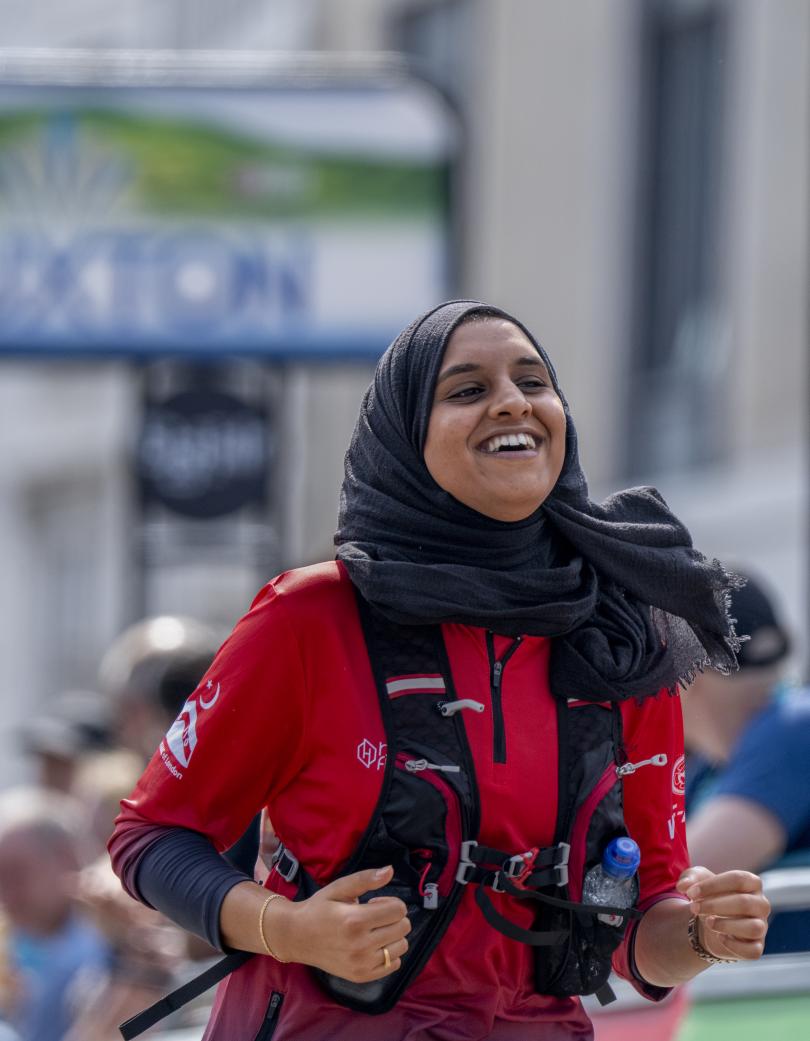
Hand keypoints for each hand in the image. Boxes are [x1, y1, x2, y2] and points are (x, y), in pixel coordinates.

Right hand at [271, 865, 410, 982]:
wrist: (297, 936)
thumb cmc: (318, 909)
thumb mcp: (339, 887)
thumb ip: (365, 879)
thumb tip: (390, 871)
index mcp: (355, 920)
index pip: (398, 910)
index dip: (390, 902)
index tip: (373, 902)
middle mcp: (360, 946)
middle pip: (403, 927)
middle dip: (393, 917)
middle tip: (372, 916)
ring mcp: (361, 964)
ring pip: (402, 946)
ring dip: (393, 935)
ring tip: (373, 930)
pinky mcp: (361, 976)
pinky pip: (393, 965)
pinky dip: (389, 953)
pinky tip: (373, 945)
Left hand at [676, 866, 769, 961]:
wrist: (710, 922)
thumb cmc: (708, 896)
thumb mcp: (697, 882)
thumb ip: (689, 878)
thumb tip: (683, 885)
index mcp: (751, 883)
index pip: (738, 879)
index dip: (712, 885)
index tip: (690, 892)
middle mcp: (761, 904)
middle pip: (744, 903)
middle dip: (714, 905)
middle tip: (694, 908)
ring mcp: (761, 927)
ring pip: (753, 927)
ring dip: (726, 925)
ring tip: (708, 922)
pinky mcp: (757, 947)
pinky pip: (753, 950)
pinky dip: (734, 946)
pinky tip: (719, 937)